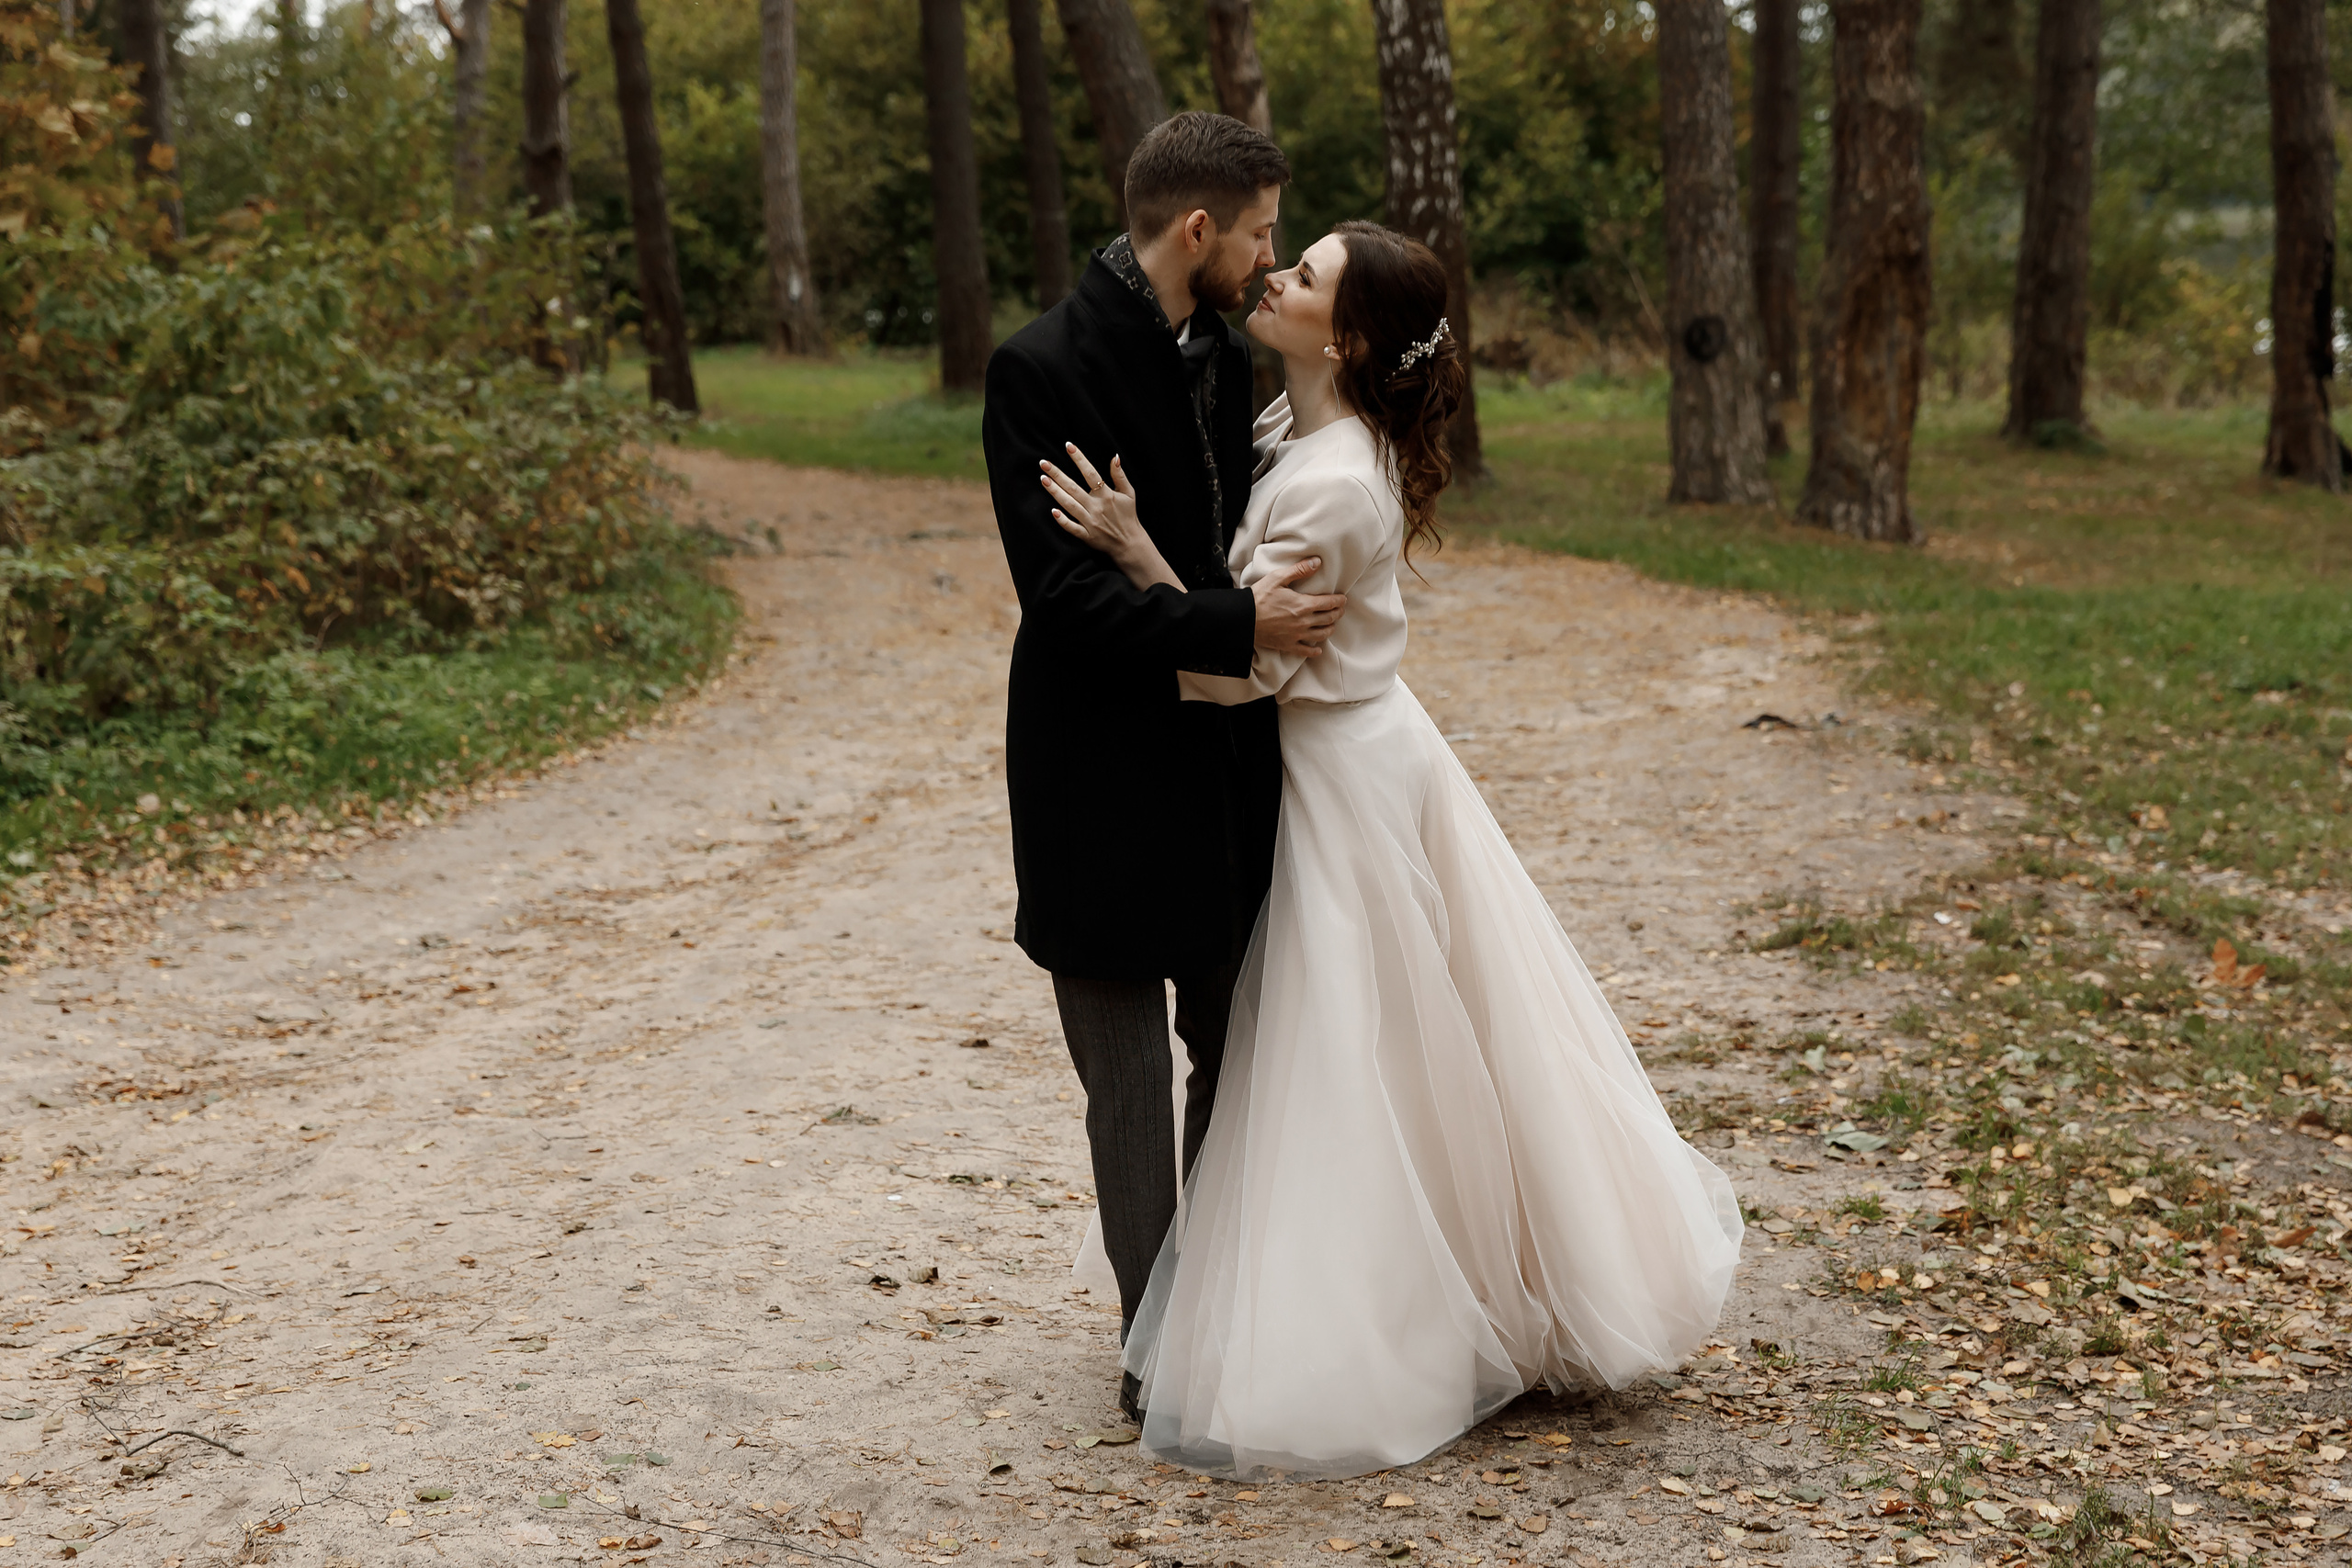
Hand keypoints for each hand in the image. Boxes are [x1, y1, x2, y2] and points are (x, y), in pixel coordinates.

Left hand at [1041, 444, 1147, 563]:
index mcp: (1107, 495)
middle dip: (1057, 475)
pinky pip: (1072, 528)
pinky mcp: (1086, 535)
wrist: (1129, 543)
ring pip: (1069, 505)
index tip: (1068, 446)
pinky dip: (1063, 521)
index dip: (1079, 459)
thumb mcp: (1129, 493)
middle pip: (1073, 488)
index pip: (1091, 473)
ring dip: (1055, 492)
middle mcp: (1096, 507)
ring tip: (1043, 479)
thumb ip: (1120, 475)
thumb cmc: (1128, 516)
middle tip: (1044, 463)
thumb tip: (1114, 456)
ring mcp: (1090, 522)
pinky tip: (1053, 511)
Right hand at [1252, 557, 1345, 656]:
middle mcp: (1304, 622)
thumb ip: (1299, 570)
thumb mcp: (1278, 578)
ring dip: (1330, 629)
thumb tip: (1316, 562)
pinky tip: (1318, 648)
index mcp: (1303, 605)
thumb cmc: (1259, 597)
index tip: (1343, 599)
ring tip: (1331, 624)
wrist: (1243, 619)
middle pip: (1329, 619)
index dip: (1339, 601)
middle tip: (1340, 609)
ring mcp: (1297, 635)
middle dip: (1338, 613)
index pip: (1329, 603)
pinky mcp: (1288, 645)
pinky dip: (1315, 650)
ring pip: (1322, 634)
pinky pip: (1306, 651)